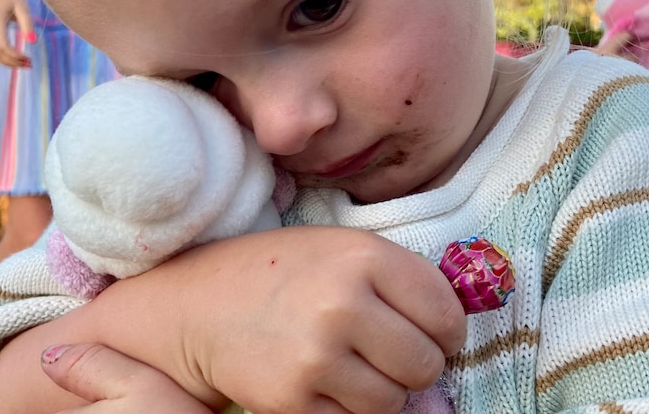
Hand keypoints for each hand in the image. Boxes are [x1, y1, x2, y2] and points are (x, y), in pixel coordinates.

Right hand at [0, 0, 35, 67]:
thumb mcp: (22, 7)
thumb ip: (27, 24)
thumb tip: (33, 42)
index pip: (3, 46)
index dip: (15, 56)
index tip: (29, 58)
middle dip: (13, 62)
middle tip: (29, 64)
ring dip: (7, 63)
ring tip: (24, 64)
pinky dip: (2, 59)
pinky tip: (15, 59)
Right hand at [0, 226, 465, 413]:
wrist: (198, 304)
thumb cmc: (280, 271)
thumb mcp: (343, 251)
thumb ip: (402, 289)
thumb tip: (450, 363)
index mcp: (363, 257)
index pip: (446, 313)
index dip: (447, 330)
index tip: (431, 331)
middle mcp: (342, 304)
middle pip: (426, 363)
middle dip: (417, 364)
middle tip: (390, 351)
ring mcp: (315, 356)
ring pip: (394, 401)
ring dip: (384, 390)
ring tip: (354, 364)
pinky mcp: (291, 399)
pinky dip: (349, 406)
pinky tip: (327, 378)